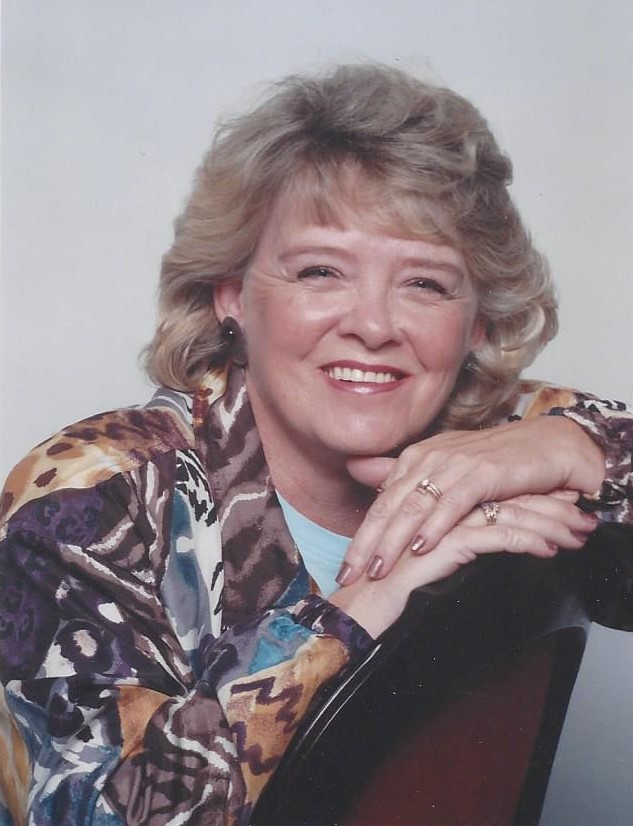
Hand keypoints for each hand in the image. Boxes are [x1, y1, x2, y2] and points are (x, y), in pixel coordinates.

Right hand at [330, 498, 584, 637]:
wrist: (357, 611)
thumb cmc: (383, 589)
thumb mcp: (417, 558)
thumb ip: (439, 539)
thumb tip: (471, 536)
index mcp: (431, 503)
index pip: (489, 493)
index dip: (527, 497)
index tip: (559, 505)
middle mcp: (436, 505)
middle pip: (502, 497)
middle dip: (546, 506)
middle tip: (579, 515)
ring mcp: (439, 522)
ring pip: (505, 513)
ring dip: (545, 523)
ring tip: (575, 533)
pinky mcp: (444, 544)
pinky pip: (495, 537)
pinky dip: (526, 542)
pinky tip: (549, 550)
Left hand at [339, 416, 603, 584]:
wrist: (547, 444)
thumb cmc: (496, 460)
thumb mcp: (444, 466)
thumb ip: (402, 473)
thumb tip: (357, 470)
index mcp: (417, 458)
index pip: (381, 501)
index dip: (361, 535)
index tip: (344, 568)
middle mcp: (430, 459)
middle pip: (389, 506)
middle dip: (366, 543)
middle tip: (348, 576)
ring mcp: (455, 465)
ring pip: (414, 507)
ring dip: (393, 541)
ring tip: (376, 570)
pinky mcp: (482, 474)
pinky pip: (452, 504)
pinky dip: (435, 526)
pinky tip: (421, 548)